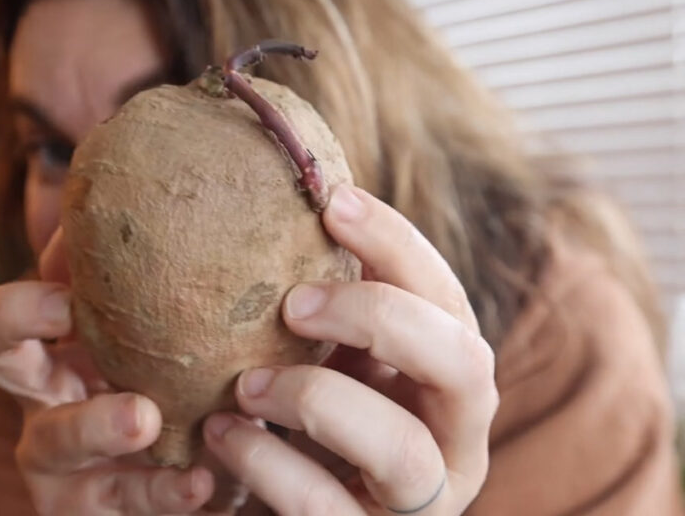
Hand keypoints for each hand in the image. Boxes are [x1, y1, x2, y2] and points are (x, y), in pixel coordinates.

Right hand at [0, 231, 215, 514]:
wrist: (195, 482)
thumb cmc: (167, 397)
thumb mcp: (149, 343)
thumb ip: (144, 286)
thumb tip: (147, 205)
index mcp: (51, 355)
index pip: (0, 319)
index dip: (19, 303)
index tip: (67, 291)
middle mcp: (40, 402)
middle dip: (17, 321)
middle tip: (66, 306)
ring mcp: (60, 466)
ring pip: (55, 439)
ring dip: (97, 422)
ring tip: (144, 416)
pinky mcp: (94, 512)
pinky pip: (122, 502)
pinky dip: (162, 491)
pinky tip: (202, 480)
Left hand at [202, 185, 497, 514]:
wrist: (296, 514)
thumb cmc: (312, 427)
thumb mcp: (332, 361)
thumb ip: (330, 311)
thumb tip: (297, 199)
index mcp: (447, 378)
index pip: (447, 299)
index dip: (399, 245)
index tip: (333, 202)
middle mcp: (455, 439)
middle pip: (463, 363)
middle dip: (379, 318)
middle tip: (294, 304)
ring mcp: (420, 502)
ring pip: (402, 448)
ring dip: (317, 400)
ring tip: (245, 383)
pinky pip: (325, 507)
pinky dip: (269, 464)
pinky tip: (221, 434)